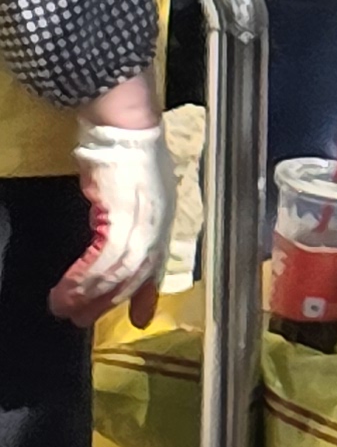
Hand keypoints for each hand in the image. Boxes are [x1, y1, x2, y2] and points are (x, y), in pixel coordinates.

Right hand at [55, 97, 169, 326]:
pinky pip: (102, 256)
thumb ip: (130, 220)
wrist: (125, 126)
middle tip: (80, 320)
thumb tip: (111, 239)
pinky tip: (65, 290)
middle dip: (107, 302)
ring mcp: (143, 220)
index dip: (147, 295)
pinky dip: (82, 277)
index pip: (156, 266)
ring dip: (87, 294)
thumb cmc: (127, 154)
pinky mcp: (122, 214)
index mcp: (164, 220)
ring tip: (63, 309)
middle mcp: (158, 224)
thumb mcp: (138, 194)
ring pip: (116, 270)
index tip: (140, 319)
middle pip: (134, 274)